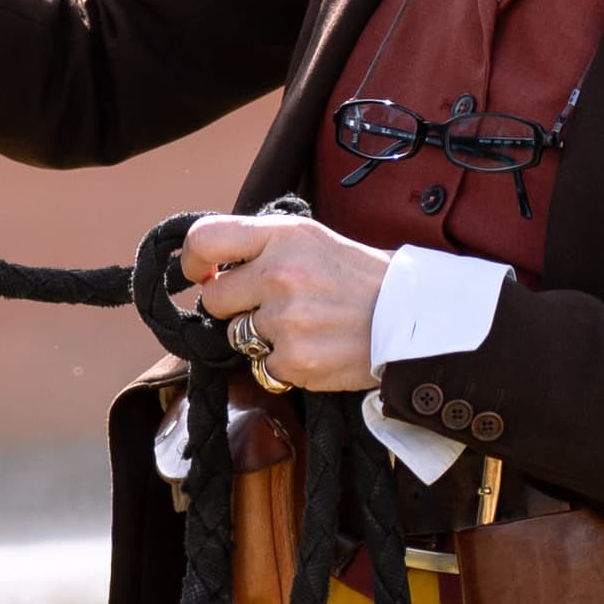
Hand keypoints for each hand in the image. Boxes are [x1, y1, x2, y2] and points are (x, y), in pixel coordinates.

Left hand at [175, 208, 391, 396]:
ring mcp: (285, 320)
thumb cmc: (361, 278)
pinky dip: (284, 364)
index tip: (199, 274)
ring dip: (260, 337)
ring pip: (237, 336)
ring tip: (303, 327)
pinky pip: (263, 367)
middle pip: (214, 299)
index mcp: (282, 237)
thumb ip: (263, 247)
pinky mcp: (294, 361)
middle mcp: (279, 274)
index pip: (206, 238)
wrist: (411, 318)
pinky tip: (315, 348)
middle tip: (268, 307)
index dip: (192, 261)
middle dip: (233, 307)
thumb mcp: (313, 240)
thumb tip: (212, 266)